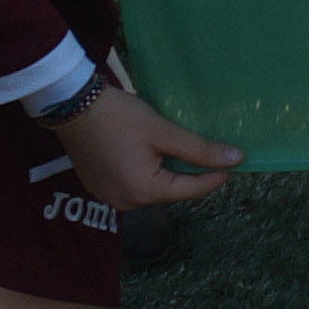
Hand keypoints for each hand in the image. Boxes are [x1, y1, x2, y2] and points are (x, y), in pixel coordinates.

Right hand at [54, 80, 241, 208]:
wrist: (73, 106)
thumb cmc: (120, 117)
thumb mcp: (163, 131)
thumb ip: (199, 149)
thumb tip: (235, 159)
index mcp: (143, 191)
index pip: (191, 190)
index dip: (215, 176)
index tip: (235, 162)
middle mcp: (125, 202)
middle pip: (170, 190)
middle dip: (190, 173)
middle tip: (210, 152)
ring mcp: (109, 196)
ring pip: (152, 187)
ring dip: (169, 172)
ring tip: (184, 150)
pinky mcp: (100, 186)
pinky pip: (134, 183)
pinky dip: (148, 171)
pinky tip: (154, 153)